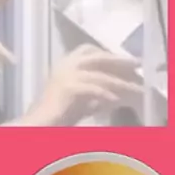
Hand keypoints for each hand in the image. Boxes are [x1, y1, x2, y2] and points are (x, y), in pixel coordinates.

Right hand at [23, 45, 142, 125]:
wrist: (38, 124)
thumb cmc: (57, 114)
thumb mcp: (81, 99)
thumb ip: (95, 92)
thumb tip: (117, 91)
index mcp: (64, 63)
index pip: (88, 50)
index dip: (107, 53)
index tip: (124, 60)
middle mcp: (64, 65)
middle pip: (96, 57)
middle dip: (118, 60)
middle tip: (136, 64)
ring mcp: (65, 75)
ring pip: (98, 75)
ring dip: (119, 82)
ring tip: (135, 90)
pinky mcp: (67, 88)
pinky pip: (92, 89)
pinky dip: (105, 94)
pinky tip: (116, 101)